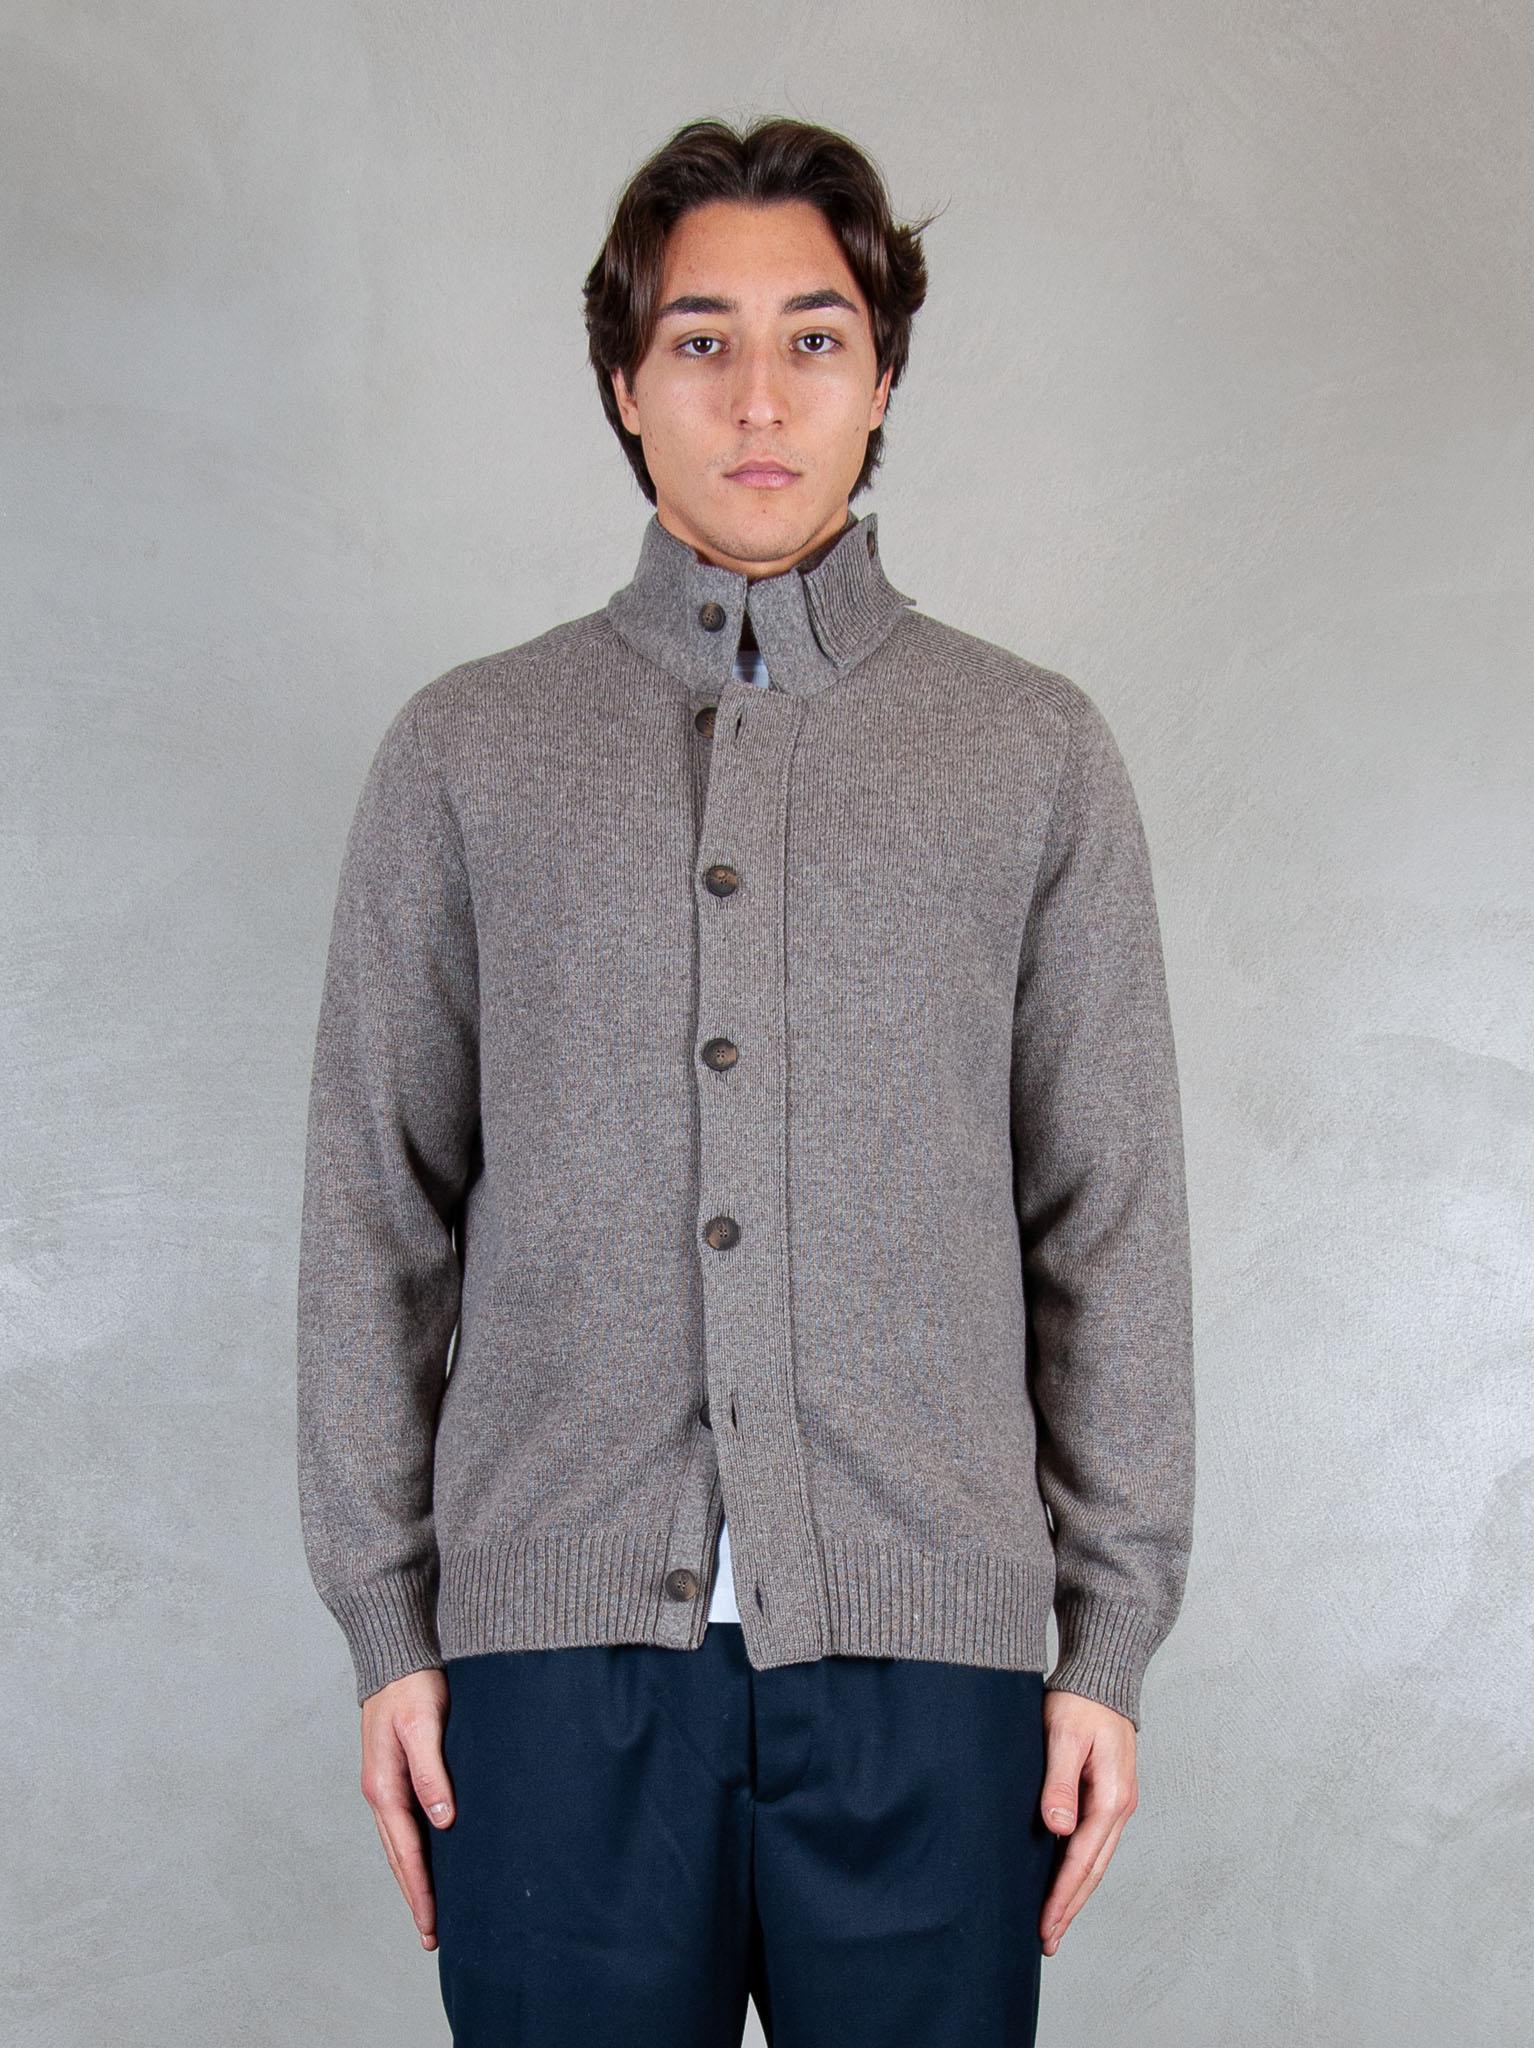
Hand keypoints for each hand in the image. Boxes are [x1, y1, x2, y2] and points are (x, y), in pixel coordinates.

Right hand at [359, 1666, 456, 1951]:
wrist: (396, 1655)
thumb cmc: (412, 1685)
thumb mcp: (423, 1724)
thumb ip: (432, 1772)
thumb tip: (443, 1821)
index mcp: (384, 1787)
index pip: (405, 1852)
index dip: (420, 1890)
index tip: (433, 1925)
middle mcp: (381, 1792)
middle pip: (399, 1857)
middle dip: (415, 1897)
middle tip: (432, 1938)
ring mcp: (386, 1785)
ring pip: (400, 1844)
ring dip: (415, 1878)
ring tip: (432, 1912)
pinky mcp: (397, 1774)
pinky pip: (406, 1825)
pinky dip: (416, 1851)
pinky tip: (431, 1861)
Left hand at [1037, 1688, 1137, 1955]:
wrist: (1102, 1678)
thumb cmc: (1080, 1702)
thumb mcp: (1064, 1736)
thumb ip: (1060, 1782)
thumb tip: (1058, 1830)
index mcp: (1112, 1797)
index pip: (1082, 1859)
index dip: (1062, 1895)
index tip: (1045, 1925)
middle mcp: (1120, 1807)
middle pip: (1093, 1870)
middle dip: (1070, 1907)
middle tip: (1047, 1942)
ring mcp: (1117, 1804)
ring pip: (1095, 1861)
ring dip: (1076, 1894)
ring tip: (1055, 1924)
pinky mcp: (1108, 1797)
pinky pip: (1094, 1844)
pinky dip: (1080, 1870)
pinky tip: (1065, 1882)